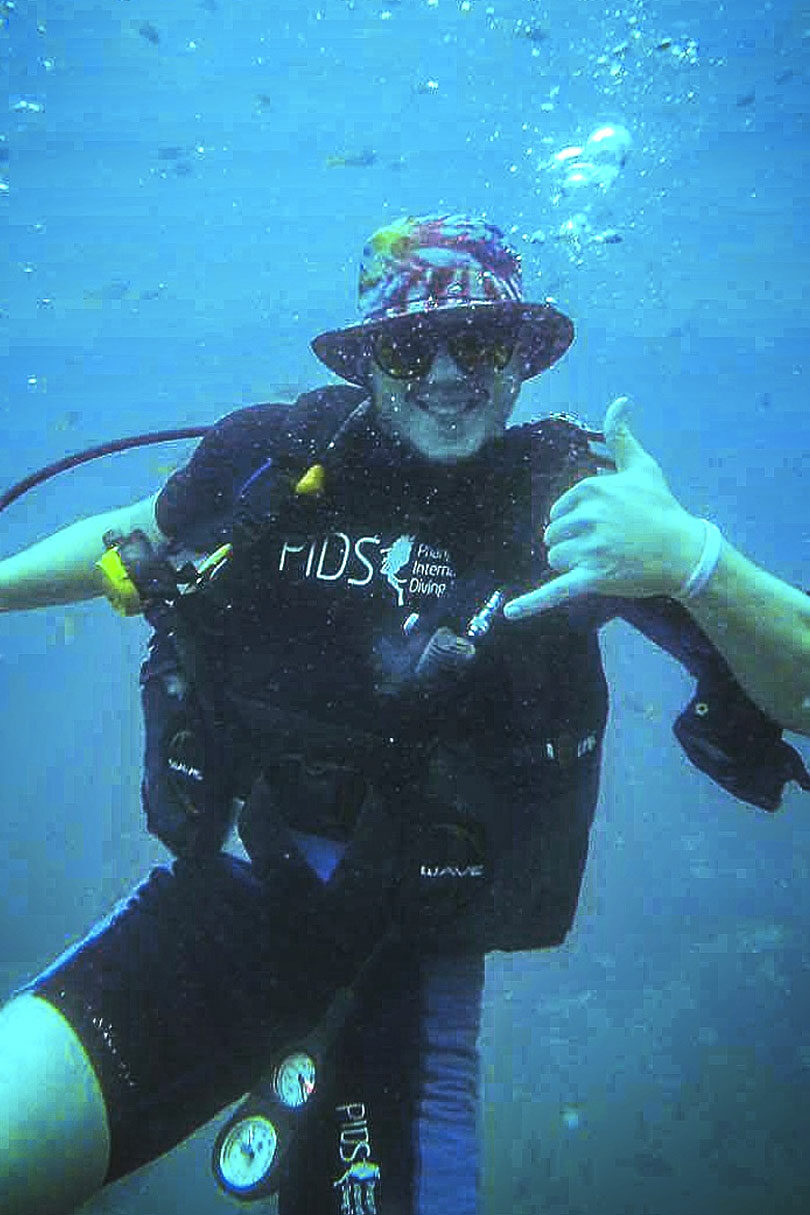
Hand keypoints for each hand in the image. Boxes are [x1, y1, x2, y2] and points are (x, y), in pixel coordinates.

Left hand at [504, 397, 705, 618]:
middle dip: (572, 543)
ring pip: (554, 559)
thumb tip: (620, 400)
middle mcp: (587, 517)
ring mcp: (589, 549)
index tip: (604, 525)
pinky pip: (555, 591)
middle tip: (607, 545)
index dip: (577, 521)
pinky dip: (531, 603)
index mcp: (591, 489)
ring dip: (571, 564)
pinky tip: (511, 613)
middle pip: (554, 535)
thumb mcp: (642, 467)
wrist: (684, 550)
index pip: (560, 510)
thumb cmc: (662, 508)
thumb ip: (621, 436)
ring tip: (603, 561)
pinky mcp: (592, 578)